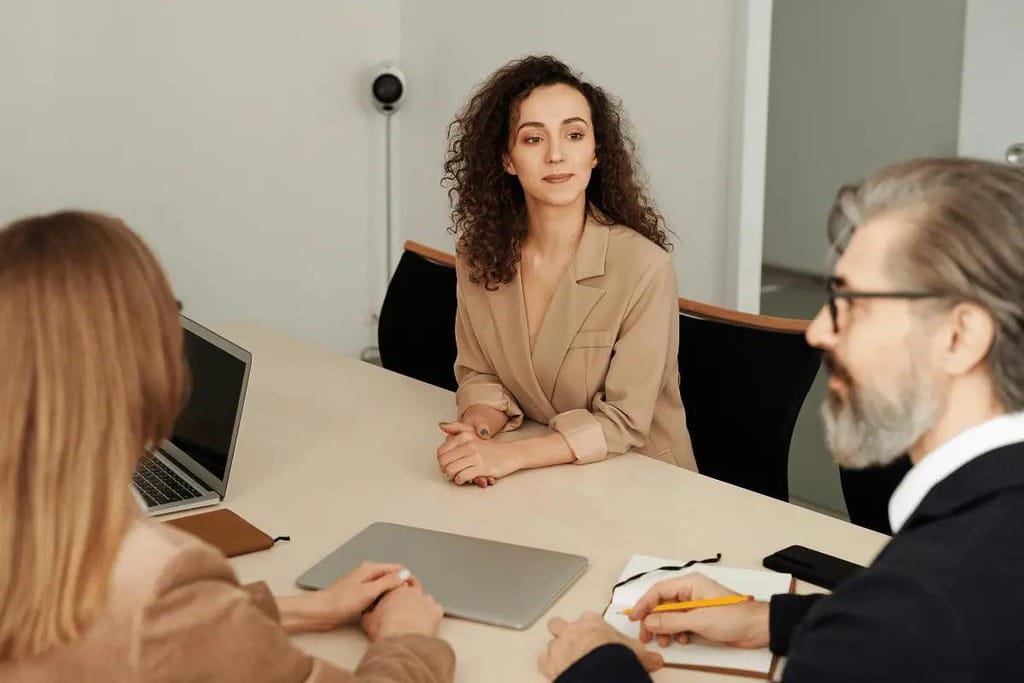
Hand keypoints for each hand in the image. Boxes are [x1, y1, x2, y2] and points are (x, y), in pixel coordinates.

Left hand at [314, 561, 411, 625]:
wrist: (321, 613)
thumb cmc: (341, 601)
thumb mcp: (369, 592)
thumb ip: (388, 582)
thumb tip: (406, 574)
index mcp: (371, 568)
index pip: (398, 569)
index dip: (408, 579)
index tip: (415, 592)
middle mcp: (368, 574)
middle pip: (392, 578)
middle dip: (401, 588)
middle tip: (408, 602)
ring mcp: (364, 585)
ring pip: (385, 589)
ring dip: (391, 596)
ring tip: (398, 608)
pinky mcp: (360, 596)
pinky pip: (378, 597)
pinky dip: (383, 602)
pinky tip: (385, 611)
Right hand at [361, 580, 443, 640]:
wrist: (402, 640)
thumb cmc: (385, 629)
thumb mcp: (368, 620)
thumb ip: (369, 612)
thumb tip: (368, 612)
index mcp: (395, 589)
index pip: (397, 583)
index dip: (397, 588)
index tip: (396, 594)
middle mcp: (412, 591)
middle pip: (414, 585)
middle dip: (411, 592)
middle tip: (408, 602)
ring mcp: (426, 600)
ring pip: (426, 598)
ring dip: (422, 603)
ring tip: (417, 615)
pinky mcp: (436, 611)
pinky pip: (436, 609)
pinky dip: (432, 614)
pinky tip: (427, 621)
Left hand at [438, 421, 495, 487]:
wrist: (511, 454)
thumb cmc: (490, 448)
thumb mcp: (473, 434)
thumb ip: (457, 428)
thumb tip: (442, 425)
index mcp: (464, 436)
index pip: (441, 452)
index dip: (441, 461)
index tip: (447, 465)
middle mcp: (468, 444)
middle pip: (443, 462)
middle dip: (444, 470)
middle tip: (450, 473)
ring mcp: (475, 456)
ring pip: (450, 470)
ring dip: (452, 476)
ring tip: (457, 476)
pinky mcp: (482, 467)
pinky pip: (462, 477)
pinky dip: (460, 480)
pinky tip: (465, 479)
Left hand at [539, 611, 663, 680]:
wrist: (600, 671)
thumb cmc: (615, 657)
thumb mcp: (636, 652)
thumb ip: (644, 653)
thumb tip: (656, 659)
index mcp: (592, 623)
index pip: (588, 618)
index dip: (590, 626)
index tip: (595, 634)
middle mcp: (573, 630)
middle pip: (559, 624)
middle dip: (563, 631)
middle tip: (573, 642)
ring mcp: (559, 645)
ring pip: (551, 642)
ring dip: (556, 650)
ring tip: (565, 659)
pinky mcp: (549, 662)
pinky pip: (543, 661)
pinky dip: (548, 665)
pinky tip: (555, 670)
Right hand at [630, 573, 769, 648]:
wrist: (758, 628)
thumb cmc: (734, 616)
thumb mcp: (699, 619)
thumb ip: (672, 620)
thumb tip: (650, 621)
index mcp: (690, 584)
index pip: (659, 591)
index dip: (644, 604)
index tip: (635, 617)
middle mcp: (690, 592)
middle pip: (662, 604)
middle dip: (653, 620)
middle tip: (645, 635)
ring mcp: (695, 606)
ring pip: (670, 615)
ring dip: (665, 629)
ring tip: (665, 641)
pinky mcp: (701, 618)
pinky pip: (681, 623)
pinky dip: (677, 632)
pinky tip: (681, 640)